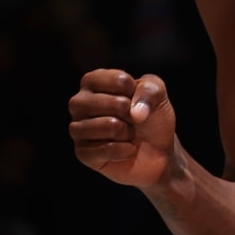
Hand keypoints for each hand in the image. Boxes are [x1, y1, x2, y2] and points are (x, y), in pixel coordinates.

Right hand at [68, 69, 177, 188]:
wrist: (156, 151)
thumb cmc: (150, 117)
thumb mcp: (157, 93)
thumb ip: (150, 89)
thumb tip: (136, 113)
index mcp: (92, 81)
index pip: (120, 81)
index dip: (137, 93)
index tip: (136, 99)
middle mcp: (79, 102)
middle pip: (116, 104)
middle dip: (133, 115)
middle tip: (133, 121)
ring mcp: (77, 128)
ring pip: (111, 126)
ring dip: (129, 133)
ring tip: (128, 134)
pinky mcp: (82, 153)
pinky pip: (108, 149)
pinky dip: (126, 151)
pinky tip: (125, 150)